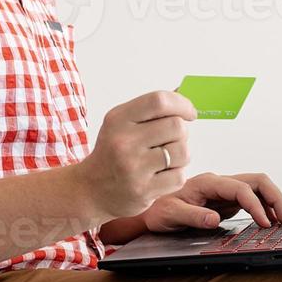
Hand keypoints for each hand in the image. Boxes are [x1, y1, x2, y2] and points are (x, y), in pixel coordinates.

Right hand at [76, 90, 196, 219]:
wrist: (91, 191)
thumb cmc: (113, 154)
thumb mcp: (122, 125)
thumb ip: (151, 109)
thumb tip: (183, 90)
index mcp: (118, 119)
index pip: (159, 101)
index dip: (181, 104)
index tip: (190, 113)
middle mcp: (124, 142)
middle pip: (177, 126)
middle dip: (181, 133)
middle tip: (171, 141)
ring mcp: (133, 168)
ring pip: (183, 152)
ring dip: (181, 155)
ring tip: (166, 160)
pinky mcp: (143, 190)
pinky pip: (179, 177)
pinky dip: (176, 175)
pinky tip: (160, 176)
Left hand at [140, 172, 281, 232]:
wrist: (149, 211)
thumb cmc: (157, 210)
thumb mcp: (170, 215)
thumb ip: (192, 216)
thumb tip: (215, 219)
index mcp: (208, 182)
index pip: (241, 188)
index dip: (256, 205)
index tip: (264, 224)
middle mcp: (219, 182)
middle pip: (257, 181)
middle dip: (275, 197)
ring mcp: (224, 191)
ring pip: (258, 187)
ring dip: (273, 201)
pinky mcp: (226, 201)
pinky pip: (252, 199)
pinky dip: (265, 207)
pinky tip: (269, 221)